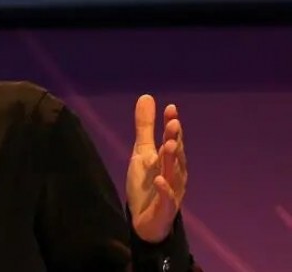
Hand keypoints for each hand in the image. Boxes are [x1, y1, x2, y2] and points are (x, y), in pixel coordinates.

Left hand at [126, 94, 187, 242]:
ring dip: (172, 160)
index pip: (172, 139)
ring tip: (168, 145)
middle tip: (173, 124)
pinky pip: (167, 198)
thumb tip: (146, 96)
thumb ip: (145, 126)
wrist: (145, 220)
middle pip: (175, 154)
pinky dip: (164, 189)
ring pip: (174, 174)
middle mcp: (175, 173)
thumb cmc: (147, 183)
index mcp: (170, 159)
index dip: (171, 125)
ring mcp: (172, 191)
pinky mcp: (165, 208)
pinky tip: (158, 181)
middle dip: (174, 139)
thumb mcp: (142, 151)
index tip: (170, 108)